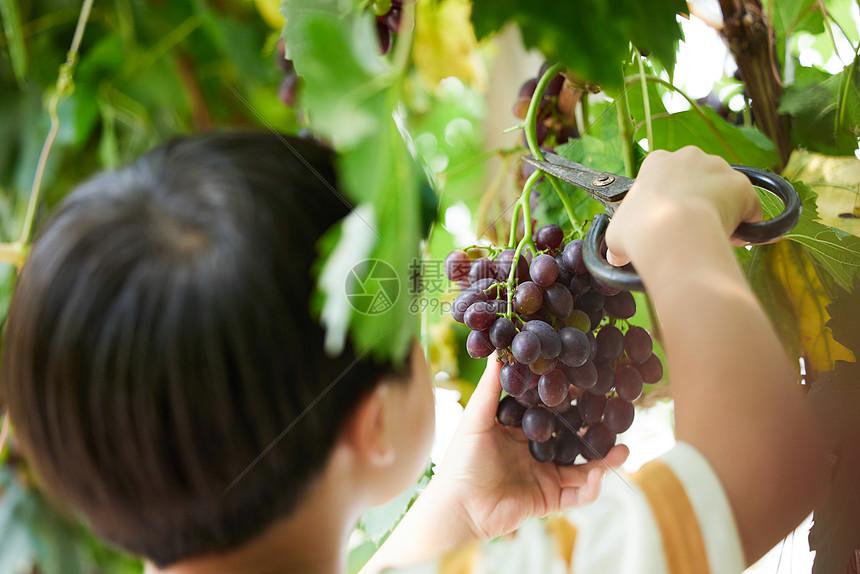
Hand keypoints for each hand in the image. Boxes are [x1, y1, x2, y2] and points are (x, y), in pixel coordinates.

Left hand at [432, 355, 628, 539]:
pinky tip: (599, 476)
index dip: (568, 397)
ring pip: (582, 467)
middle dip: (594, 427)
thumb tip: (496, 352)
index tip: (588, 380)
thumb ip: (489, 389)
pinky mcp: (549, 501)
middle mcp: (536, 452)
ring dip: (604, 459)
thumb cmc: (461, 462)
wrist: (457, 507)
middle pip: (571, 437)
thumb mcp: (476, 420)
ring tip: (623, 448)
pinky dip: (591, 489)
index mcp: (519, 430)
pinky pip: (577, 496)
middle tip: (616, 412)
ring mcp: (545, 476)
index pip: (550, 411)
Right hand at [605, 146, 760, 266]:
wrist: (674, 234)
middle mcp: (690, 157)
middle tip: (689, 226)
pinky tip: (733, 239)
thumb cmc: (641, 229)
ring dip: (721, 210)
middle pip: (698, 177)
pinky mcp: (743, 186)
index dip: (668, 198)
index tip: (667, 217)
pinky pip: (748, 207)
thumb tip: (616, 256)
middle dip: (697, 199)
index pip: (667, 175)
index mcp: (657, 162)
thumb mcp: (617, 232)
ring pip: (725, 190)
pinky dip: (745, 224)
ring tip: (710, 235)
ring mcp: (719, 168)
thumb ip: (620, 238)